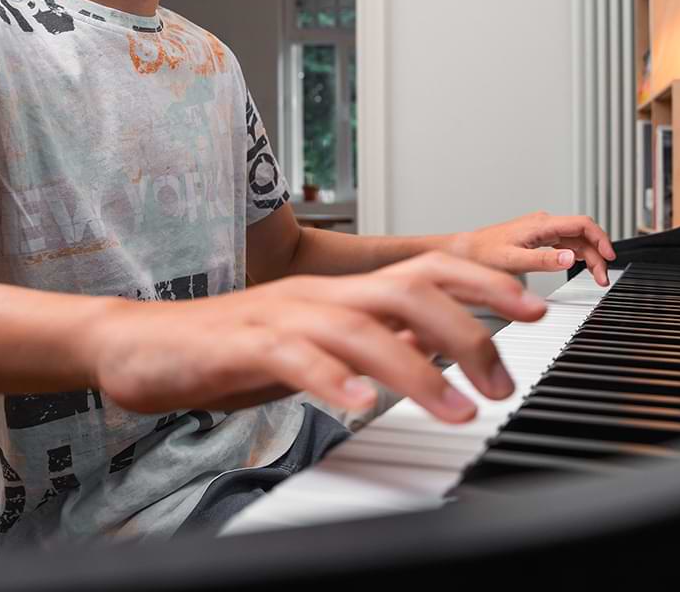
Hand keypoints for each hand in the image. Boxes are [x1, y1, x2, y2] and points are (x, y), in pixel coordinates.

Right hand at [85, 253, 545, 424]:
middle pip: (409, 292)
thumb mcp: (318, 345)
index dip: (486, 284)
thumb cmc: (231, 349)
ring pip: (362, 327)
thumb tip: (438, 349)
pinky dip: (333, 381)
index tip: (536, 309)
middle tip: (503, 382)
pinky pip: (295, 358)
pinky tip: (360, 406)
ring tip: (456, 409)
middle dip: (469, 332)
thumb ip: (374, 342)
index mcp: (341, 292)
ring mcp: (282, 317)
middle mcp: (320, 295)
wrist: (142, 344)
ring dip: (417, 369)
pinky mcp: (243, 346)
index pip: (428, 270)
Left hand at [449, 210, 617, 284]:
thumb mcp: (513, 260)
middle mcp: (544, 224)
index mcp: (541, 224)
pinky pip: (566, 243)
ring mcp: (542, 231)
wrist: (465, 251)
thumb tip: (569, 257)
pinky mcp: (539, 239)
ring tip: (597, 277)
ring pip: (576, 240)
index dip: (600, 238)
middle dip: (598, 254)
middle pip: (583, 234)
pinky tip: (583, 266)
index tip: (610, 256)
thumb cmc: (482, 254)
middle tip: (603, 278)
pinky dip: (579, 255)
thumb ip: (543, 259)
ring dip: (590, 256)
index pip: (582, 224)